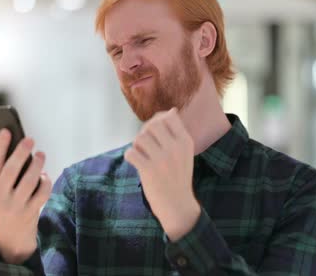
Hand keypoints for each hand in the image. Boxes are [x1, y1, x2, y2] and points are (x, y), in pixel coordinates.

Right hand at [0, 129, 52, 263]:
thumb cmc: (2, 202)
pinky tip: (45, 176)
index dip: (0, 145)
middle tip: (30, 139)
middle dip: (21, 153)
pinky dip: (45, 183)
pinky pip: (42, 194)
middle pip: (11, 171)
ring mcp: (15, 205)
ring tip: (41, 154)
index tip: (6, 130)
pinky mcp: (30, 212)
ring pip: (29, 182)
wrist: (10, 236)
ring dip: (37, 166)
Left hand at [124, 108, 200, 240]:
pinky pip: (131, 153)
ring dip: (137, 145)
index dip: (157, 119)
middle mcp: (175, 148)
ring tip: (141, 154)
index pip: (169, 117)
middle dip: (144, 131)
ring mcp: (162, 159)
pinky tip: (136, 162)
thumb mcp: (185, 153)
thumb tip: (171, 111)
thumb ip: (177, 132)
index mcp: (185, 141)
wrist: (177, 204)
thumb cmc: (178, 176)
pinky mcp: (148, 170)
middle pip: (152, 124)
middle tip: (145, 143)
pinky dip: (130, 156)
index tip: (154, 130)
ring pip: (140, 138)